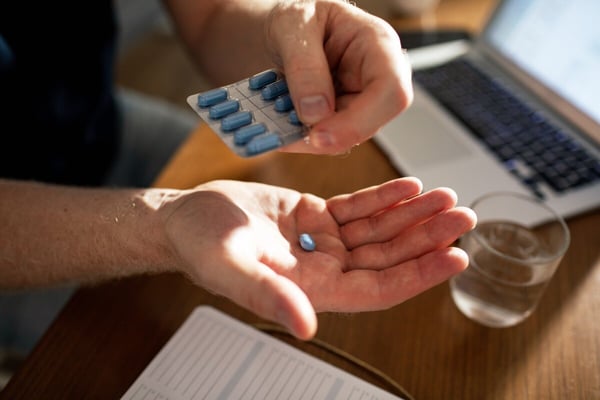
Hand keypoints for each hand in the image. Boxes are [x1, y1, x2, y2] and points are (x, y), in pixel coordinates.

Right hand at [163, 178, 475, 338]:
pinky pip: (358, 208)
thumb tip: (306, 327)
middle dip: (426, 237)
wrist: (187, 218)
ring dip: (413, 215)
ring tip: (445, 197)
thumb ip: (267, 295)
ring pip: (379, 230)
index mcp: (312, 289)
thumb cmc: (201, 245)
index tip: (454, 256)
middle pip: (388, 256)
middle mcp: (324, 268)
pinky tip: (408, 187)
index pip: (378, 289)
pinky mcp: (316, 216)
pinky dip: (384, 198)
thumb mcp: (229, 268)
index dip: (417, 275)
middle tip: (462, 216)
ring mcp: (323, 242)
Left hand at [265, 0, 412, 153]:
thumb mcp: (293, 26)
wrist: (283, 32)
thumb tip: (316, 111)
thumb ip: (304, 66)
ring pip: (346, 137)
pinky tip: (279, 129)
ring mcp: (360, 101)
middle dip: (329, 135)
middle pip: (371, 122)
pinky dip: (300, 139)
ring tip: (275, 127)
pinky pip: (325, 139)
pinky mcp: (341, 118)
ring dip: (308, 139)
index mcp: (378, 44)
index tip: (320, 133)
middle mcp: (376, 77)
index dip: (360, 120)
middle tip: (289, 137)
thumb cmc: (298, 19)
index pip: (390, 89)